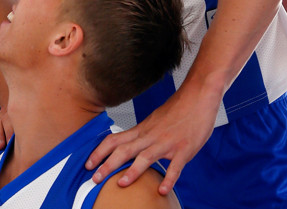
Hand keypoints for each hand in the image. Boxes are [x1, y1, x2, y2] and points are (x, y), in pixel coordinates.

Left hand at [85, 83, 219, 193]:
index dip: (99, 152)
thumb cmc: (178, 110)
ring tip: (121, 184)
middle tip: (94, 179)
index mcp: (142, 130)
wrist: (198, 96)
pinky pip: (175, 167)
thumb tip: (132, 146)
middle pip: (124, 150)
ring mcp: (167, 143)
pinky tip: (162, 190)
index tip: (88, 163)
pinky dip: (168, 179)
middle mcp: (151, 136)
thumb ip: (144, 135)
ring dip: (132, 171)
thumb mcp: (154, 121)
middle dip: (107, 165)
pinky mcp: (184, 149)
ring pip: (145, 157)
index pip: (115, 140)